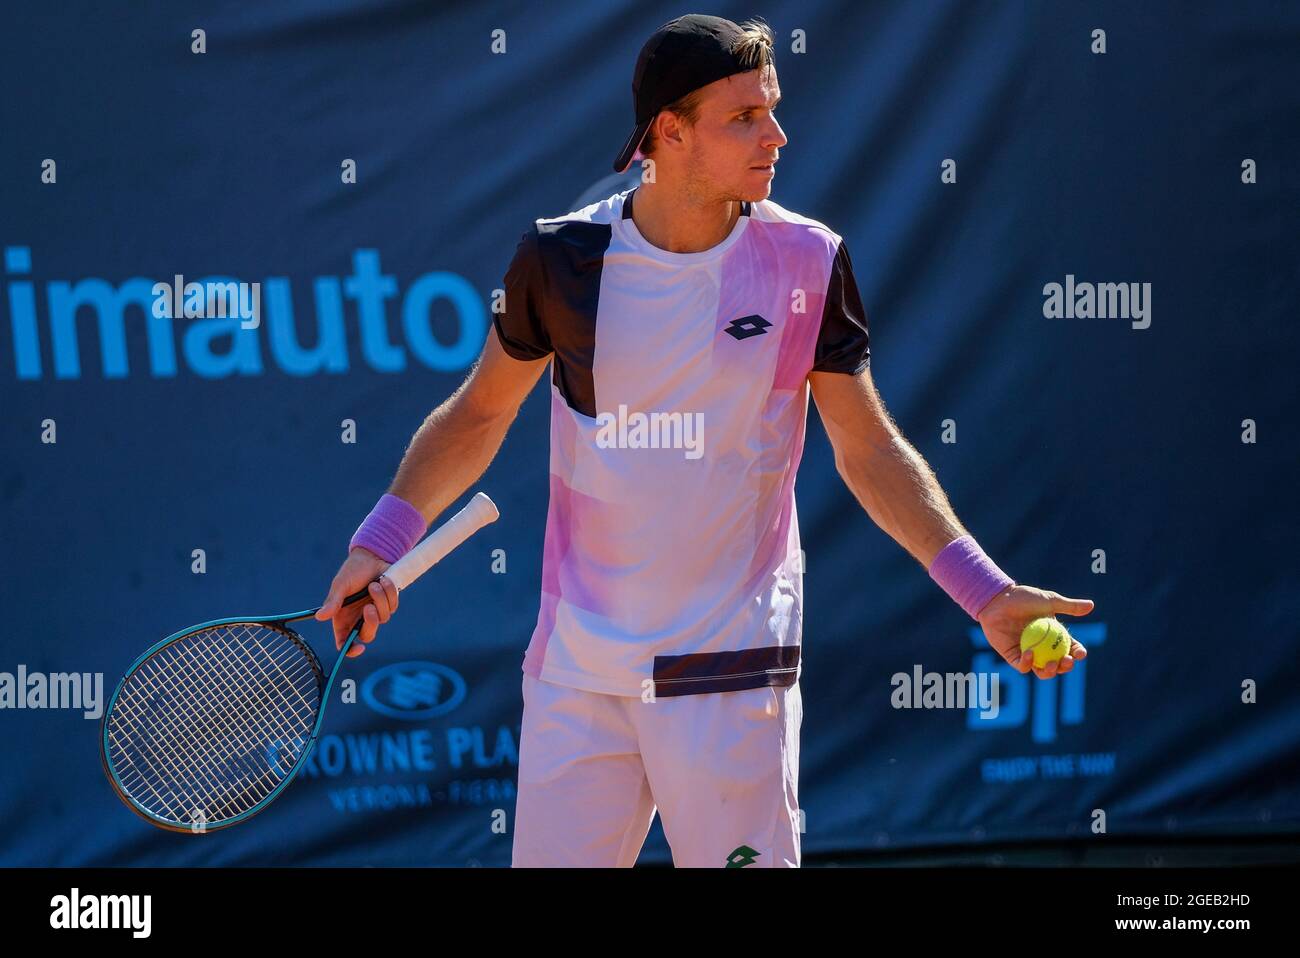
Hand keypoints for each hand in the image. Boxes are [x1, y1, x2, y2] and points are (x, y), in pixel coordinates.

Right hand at [315, 547, 399, 657]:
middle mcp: (358, 618)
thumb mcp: (341, 585)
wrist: (373, 555)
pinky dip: (389, 592)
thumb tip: (320, 617)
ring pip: (383, 618)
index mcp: (343, 618)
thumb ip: (333, 602)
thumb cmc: (353, 570)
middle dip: (371, 623)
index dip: (350, 650)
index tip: (358, 648)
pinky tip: (384, 579)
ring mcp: (375, 611)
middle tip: (369, 607)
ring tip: (375, 583)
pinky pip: (393, 606)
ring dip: (380, 599)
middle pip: (367, 635)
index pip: (344, 641)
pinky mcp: (389, 603)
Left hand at [976, 584, 1092, 678]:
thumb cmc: (1023, 598)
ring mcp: (1028, 654)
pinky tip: (1030, 653)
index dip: (1078, 653)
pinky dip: (1027, 663)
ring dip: (1049, 672)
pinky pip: (1022, 666)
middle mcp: (1043, 648)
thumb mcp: (1049, 601)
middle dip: (1066, 667)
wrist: (998, 599)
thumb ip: (1069, 606)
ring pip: (1042, 671)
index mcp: (1054, 637)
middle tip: (1066, 660)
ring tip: (1052, 664)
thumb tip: (1092, 606)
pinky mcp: (1013, 657)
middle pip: (1058, 665)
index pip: (1070, 649)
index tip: (1080, 653)